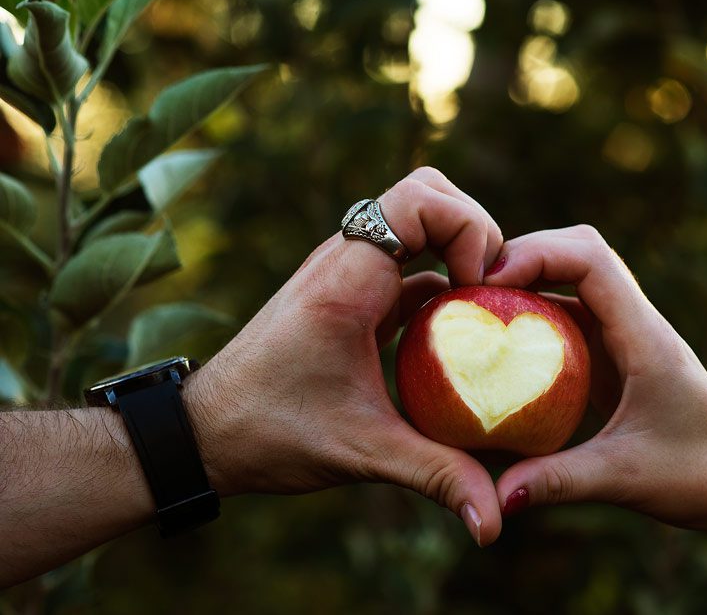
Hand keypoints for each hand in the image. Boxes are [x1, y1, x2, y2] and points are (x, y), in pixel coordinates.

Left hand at [184, 167, 502, 545]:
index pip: (419, 199)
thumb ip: (436, 477)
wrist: (204, 432)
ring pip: (417, 219)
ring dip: (457, 249)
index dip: (468, 228)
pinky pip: (407, 261)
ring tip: (480, 305)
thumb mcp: (363, 453)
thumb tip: (495, 522)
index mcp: (348, 280)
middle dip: (472, 228)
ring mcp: (346, 271)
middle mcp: (346, 260)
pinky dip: (440, 279)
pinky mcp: (348, 291)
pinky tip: (455, 333)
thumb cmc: (269, 433)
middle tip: (488, 289)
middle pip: (426, 192)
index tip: (479, 288)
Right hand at [483, 226, 706, 611]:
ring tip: (476, 306)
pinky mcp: (618, 358)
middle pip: (581, 253)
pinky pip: (572, 318)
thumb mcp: (624, 480)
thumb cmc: (700, 478)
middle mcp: (638, 325)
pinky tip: (503, 345)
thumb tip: (495, 496)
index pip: (592, 259)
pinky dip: (536, 317)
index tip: (487, 281)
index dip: (537, 253)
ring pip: (576, 282)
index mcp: (646, 337)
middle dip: (525, 254)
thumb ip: (557, 482)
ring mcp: (628, 338)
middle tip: (470, 286)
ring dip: (529, 282)